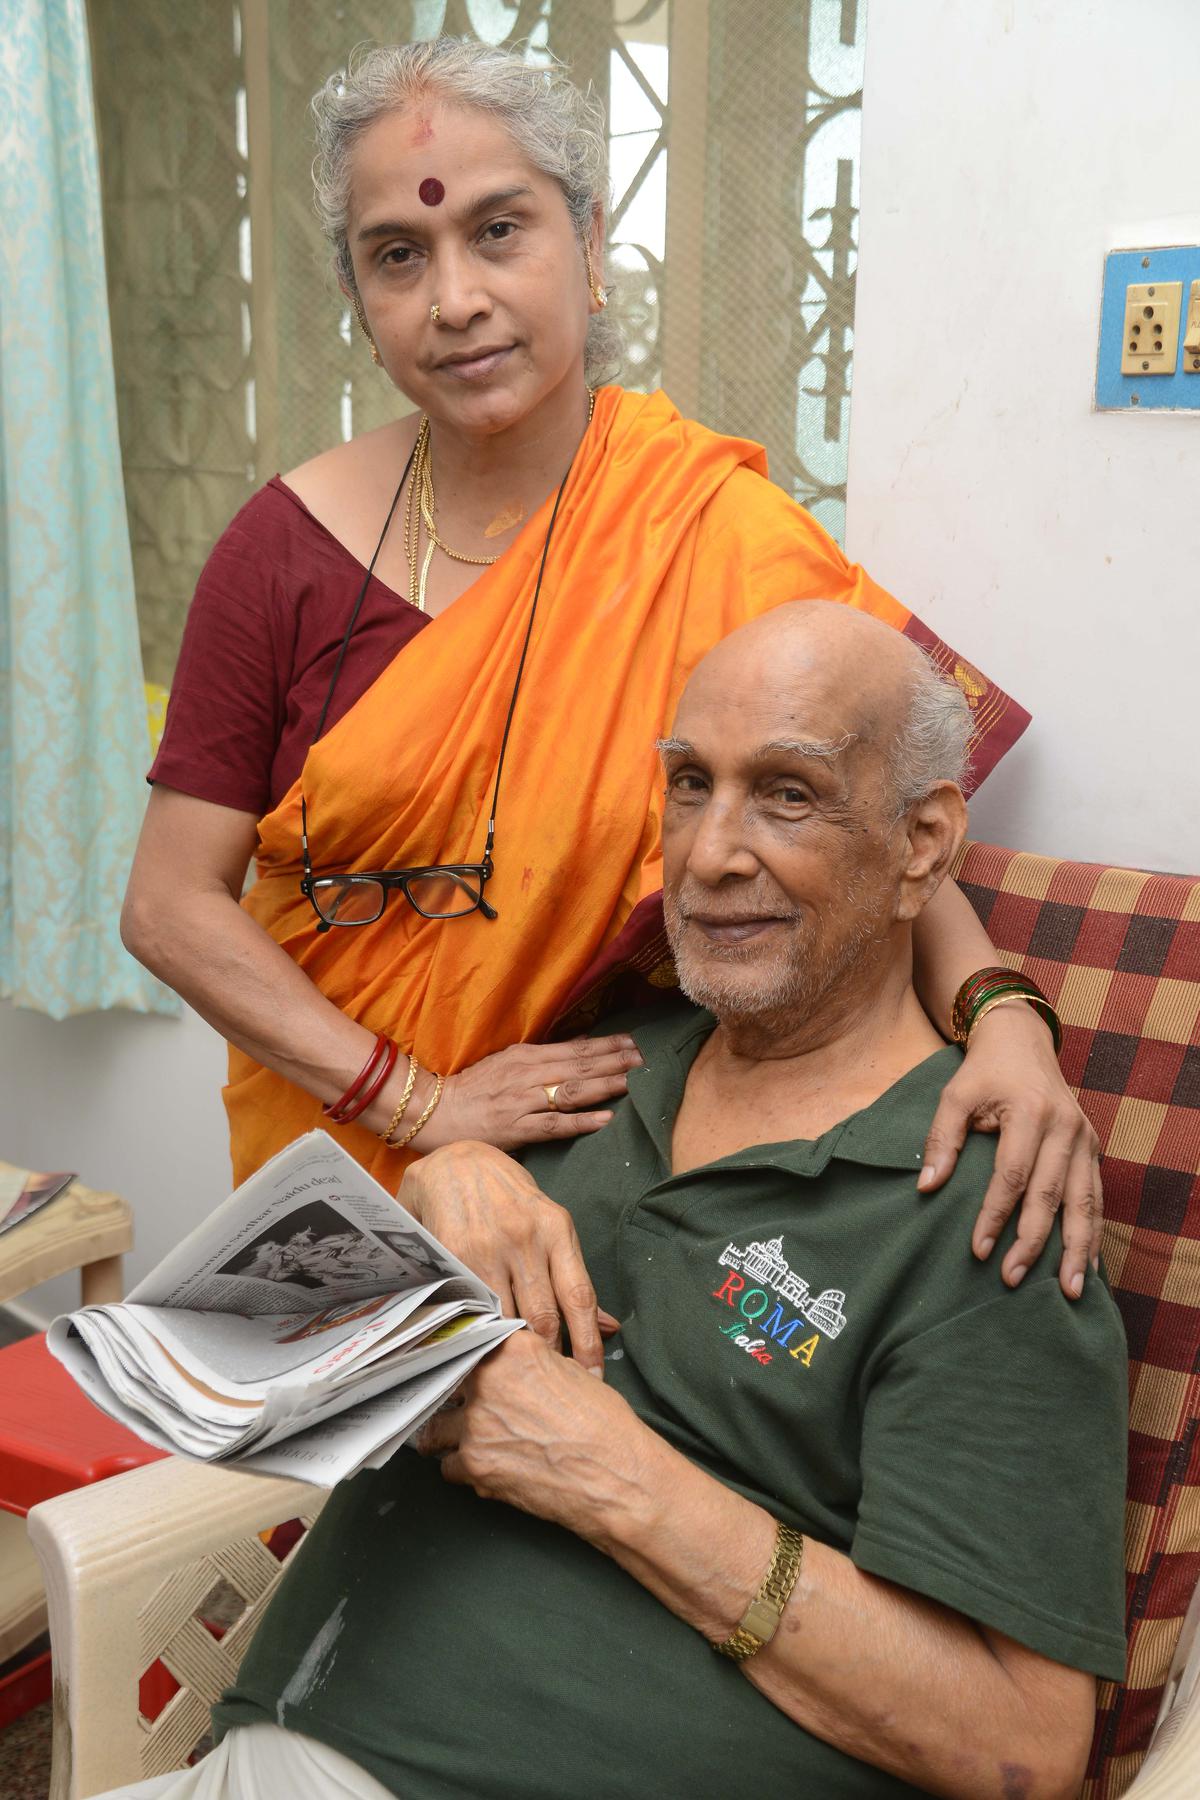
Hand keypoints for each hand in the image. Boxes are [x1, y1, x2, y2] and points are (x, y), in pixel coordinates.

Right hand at [399, 1141, 618, 1372]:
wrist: (455, 1159)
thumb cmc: (509, 1196)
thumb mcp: (549, 1223)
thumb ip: (573, 1276)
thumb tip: (610, 1327)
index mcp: (557, 1228)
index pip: (580, 1297)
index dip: (588, 1344)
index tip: (594, 1377)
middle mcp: (526, 1237)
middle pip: (545, 1316)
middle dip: (552, 1356)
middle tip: (556, 1385)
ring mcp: (489, 1246)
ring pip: (508, 1316)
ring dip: (515, 1351)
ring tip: (521, 1377)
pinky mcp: (456, 1253)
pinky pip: (474, 1307)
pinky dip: (482, 1334)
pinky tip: (486, 1352)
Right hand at [411, 1033, 642, 1152]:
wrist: (434, 1112)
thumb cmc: (473, 1089)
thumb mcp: (508, 1063)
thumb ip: (543, 1057)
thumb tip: (582, 1047)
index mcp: (526, 1056)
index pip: (575, 1049)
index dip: (607, 1045)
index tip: (634, 1043)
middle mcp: (527, 1074)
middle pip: (579, 1066)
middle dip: (614, 1061)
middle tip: (645, 1059)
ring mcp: (522, 1101)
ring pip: (571, 1090)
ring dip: (604, 1085)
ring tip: (632, 1082)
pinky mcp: (516, 1128)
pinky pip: (554, 1125)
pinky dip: (580, 1121)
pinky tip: (604, 1119)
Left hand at [415, 1330, 654, 1541]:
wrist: (617, 1477)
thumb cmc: (605, 1427)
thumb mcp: (573, 1373)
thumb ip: (533, 1364)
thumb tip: (514, 1368)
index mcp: (513, 1350)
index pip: (467, 1342)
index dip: (463, 1357)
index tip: (457, 1365)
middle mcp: (488, 1381)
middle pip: (447, 1384)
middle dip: (453, 1398)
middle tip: (463, 1409)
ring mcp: (477, 1423)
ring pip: (436, 1428)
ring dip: (449, 1436)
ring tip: (467, 1442)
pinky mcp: (475, 1464)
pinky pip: (448, 1466)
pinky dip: (463, 1471)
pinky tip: (486, 1469)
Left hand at [918, 1003, 1101, 1298]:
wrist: (1023, 1042)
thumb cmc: (984, 1072)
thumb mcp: (954, 1095)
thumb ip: (942, 1140)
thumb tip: (926, 1188)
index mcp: (1029, 1112)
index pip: (1012, 1175)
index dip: (995, 1215)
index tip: (978, 1250)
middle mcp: (1065, 1128)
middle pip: (1050, 1196)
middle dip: (1032, 1242)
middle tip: (1013, 1279)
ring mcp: (1085, 1139)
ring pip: (1084, 1203)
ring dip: (1076, 1249)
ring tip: (1068, 1290)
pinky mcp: (1093, 1148)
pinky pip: (1095, 1198)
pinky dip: (1092, 1234)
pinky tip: (1087, 1267)